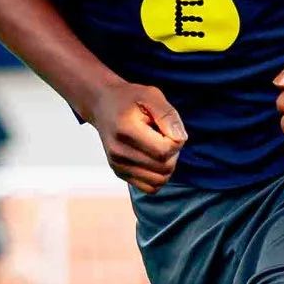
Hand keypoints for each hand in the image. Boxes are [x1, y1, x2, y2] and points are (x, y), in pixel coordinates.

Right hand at [90, 77, 184, 192]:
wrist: (103, 104)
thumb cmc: (129, 99)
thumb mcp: (152, 95)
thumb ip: (168, 115)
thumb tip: (180, 138)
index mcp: (126, 130)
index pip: (165, 150)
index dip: (177, 140)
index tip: (169, 127)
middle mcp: (118, 152)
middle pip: (164, 167)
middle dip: (174, 153)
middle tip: (165, 136)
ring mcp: (117, 165)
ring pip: (160, 180)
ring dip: (167, 165)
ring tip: (159, 146)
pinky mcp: (119, 173)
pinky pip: (150, 187)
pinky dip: (159, 176)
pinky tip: (154, 158)